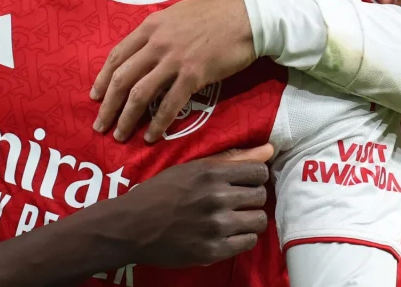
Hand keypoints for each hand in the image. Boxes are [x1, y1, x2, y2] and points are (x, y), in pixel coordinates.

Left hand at [90, 0, 255, 142]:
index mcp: (150, 26)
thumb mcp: (176, 14)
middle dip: (108, 105)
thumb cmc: (214, 14)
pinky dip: (158, 123)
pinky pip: (170, 104)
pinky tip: (151, 136)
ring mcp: (174, 60)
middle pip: (123, 78)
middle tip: (100, 125)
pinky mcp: (194, 76)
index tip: (95, 97)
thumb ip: (157, 30)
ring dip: (127, 118)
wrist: (247, 17)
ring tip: (120, 135)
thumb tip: (143, 46)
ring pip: (141, 94)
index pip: (117, 56)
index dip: (103, 79)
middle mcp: (157, 43)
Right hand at [114, 143, 273, 267]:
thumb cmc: (160, 192)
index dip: (254, 177)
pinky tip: (226, 233)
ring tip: (232, 218)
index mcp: (210, 172)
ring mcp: (215, 226)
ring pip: (258, 220)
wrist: (130, 226)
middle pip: (260, 196)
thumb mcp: (190, 168)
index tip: (243, 182)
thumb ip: (231, 159)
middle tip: (235, 201)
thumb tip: (269, 150)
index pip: (259, 172)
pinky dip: (240, 238)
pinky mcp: (213, 251)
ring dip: (248, 219)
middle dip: (251, 197)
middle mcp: (216, 198)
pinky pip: (248, 242)